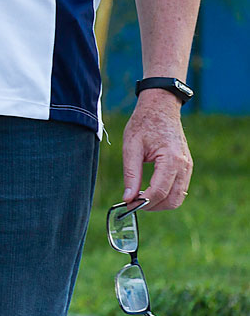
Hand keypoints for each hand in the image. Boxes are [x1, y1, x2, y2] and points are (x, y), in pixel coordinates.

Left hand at [121, 90, 192, 209]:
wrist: (160, 108)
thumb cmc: (144, 123)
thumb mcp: (131, 147)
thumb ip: (131, 173)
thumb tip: (128, 198)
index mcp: (171, 159)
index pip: (159, 191)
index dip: (143, 202)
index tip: (128, 204)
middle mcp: (184, 165)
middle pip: (172, 200)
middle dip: (152, 206)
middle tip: (133, 203)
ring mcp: (188, 167)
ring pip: (178, 198)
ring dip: (160, 203)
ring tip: (139, 197)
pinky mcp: (187, 167)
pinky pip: (179, 189)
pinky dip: (166, 195)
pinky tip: (149, 190)